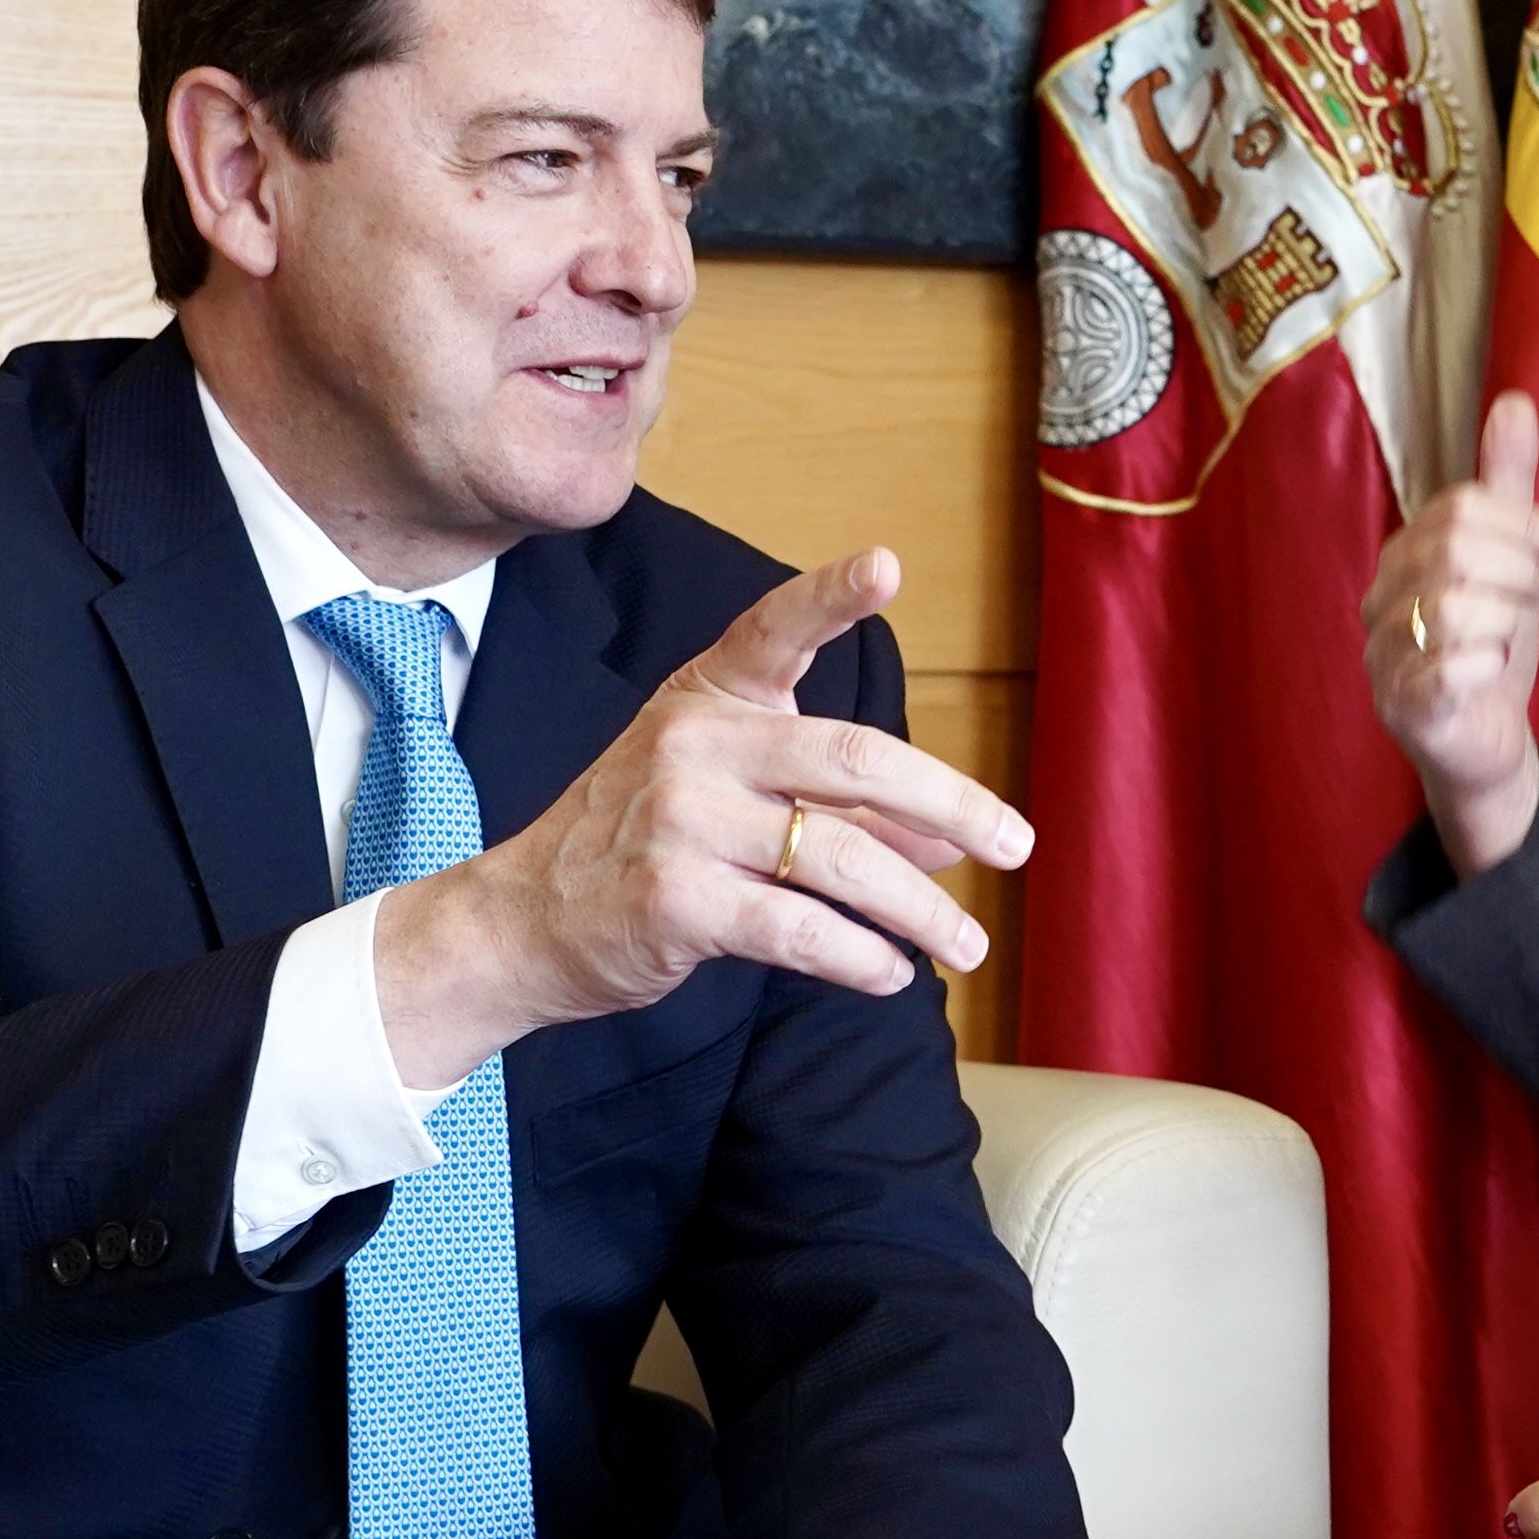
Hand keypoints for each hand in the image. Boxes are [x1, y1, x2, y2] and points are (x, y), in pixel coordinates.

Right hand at [378, 550, 1035, 1088]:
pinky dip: (859, 957)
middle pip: (853, 760)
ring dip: (920, 910)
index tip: (886, 565)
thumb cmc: (640, 849)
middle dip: (952, 804)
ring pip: (839, 858)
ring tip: (967, 943)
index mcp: (705, 700)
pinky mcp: (673, 900)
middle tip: (1016, 845)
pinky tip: (891, 973)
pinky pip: (797, 929)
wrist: (522, 921)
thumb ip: (837, 809)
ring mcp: (679, 821)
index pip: (772, 631)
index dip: (830, 597)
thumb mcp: (729, 800)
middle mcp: (692, 746)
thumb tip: (948, 837)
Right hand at [1361, 392, 1538, 877]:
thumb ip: (1506, 486)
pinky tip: (1495, 672)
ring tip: (1511, 639)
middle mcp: (1380, 602)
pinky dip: (1488, 665)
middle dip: (1517, 570)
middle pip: (1453, 549)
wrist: (1485, 744)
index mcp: (1402, 556)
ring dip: (1507, 621)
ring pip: (1453, 608)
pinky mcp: (1403, 708)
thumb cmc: (1491, 646)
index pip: (1457, 508)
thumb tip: (1514, 400)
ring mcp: (1384, 656)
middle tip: (1538, 596)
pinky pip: (1448, 669)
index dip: (1522, 520)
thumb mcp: (1508, 560)